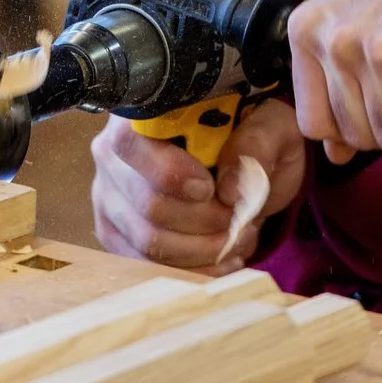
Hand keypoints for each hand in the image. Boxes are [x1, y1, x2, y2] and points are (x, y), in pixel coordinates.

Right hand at [90, 100, 305, 271]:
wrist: (246, 167)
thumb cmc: (253, 137)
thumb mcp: (272, 125)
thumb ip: (257, 142)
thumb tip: (229, 188)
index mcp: (144, 112)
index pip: (130, 144)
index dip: (170, 173)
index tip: (211, 188)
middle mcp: (114, 154)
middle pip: (148, 204)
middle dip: (205, 221)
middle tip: (240, 219)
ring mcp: (110, 197)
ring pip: (150, 242)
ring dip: (204, 249)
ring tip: (237, 238)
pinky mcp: (117, 234)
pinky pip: (148, 267)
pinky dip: (193, 270)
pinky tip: (221, 258)